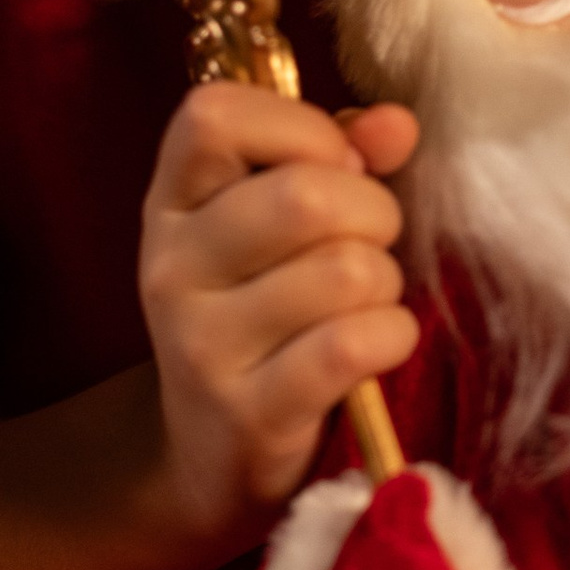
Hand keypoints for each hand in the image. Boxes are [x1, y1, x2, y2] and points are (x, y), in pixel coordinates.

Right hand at [139, 83, 420, 552]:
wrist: (210, 455)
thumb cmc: (263, 311)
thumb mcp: (276, 225)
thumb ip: (337, 157)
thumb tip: (397, 124)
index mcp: (172, 202)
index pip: (214, 114)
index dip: (300, 127)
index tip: (336, 165)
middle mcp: (173, 266)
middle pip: (305, 196)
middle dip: (373, 213)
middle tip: (371, 243)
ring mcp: (202, 344)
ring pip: (345, 270)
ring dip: (384, 282)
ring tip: (366, 301)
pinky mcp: (249, 413)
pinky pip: (353, 345)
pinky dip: (392, 335)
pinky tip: (380, 344)